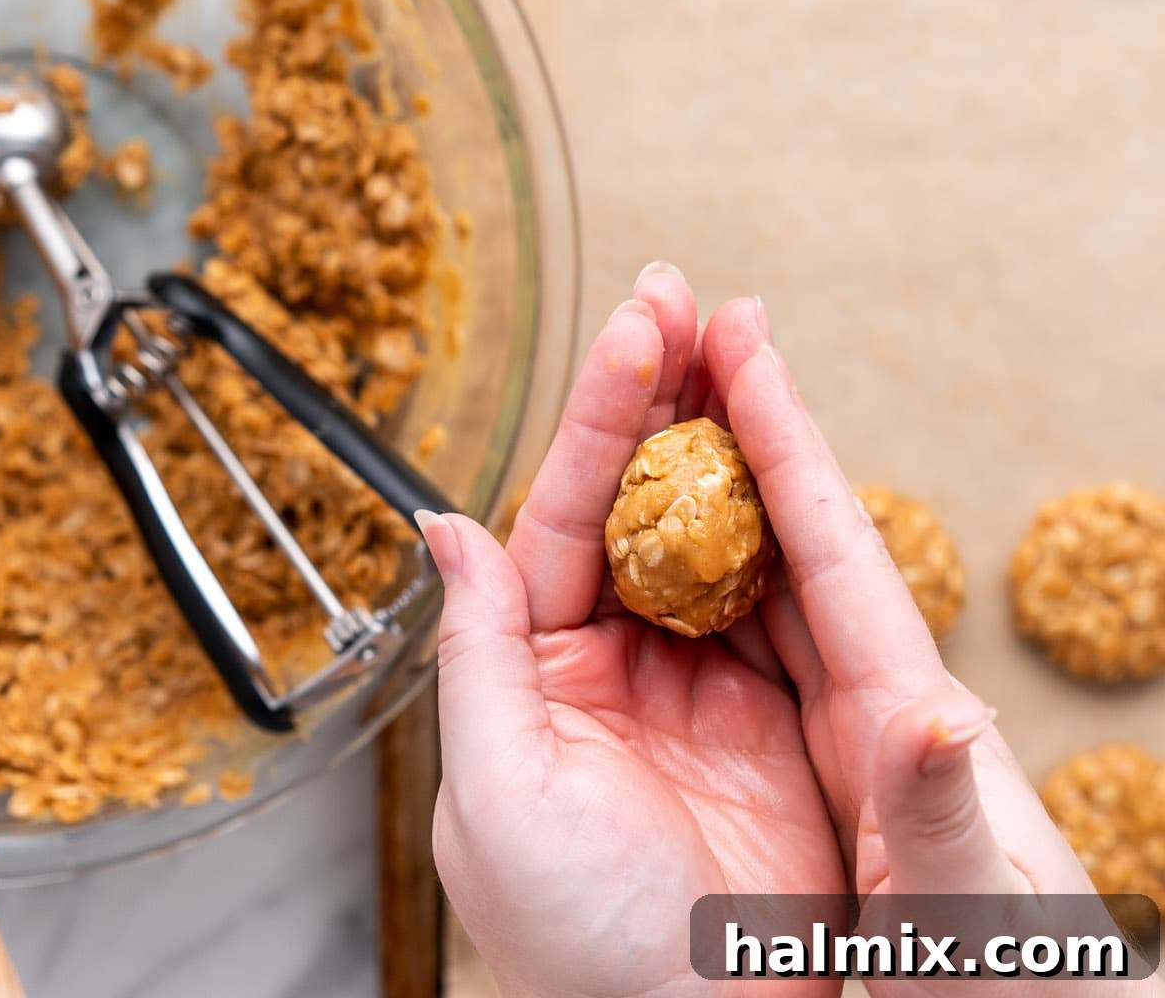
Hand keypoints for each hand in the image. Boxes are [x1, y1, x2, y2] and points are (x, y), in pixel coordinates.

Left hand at [423, 265, 844, 997]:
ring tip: (733, 330)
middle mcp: (616, 653)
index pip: (568, 511)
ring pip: (709, 518)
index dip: (602, 417)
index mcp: (539, 664)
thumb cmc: (574, 940)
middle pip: (638, 494)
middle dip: (657, 390)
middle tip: (681, 293)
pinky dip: (784, 503)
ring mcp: (699, 671)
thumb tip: (442, 524)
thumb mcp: (497, 793)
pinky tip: (782, 431)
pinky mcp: (778, 701)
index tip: (636, 330)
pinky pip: (781, 581)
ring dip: (720, 423)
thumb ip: (476, 650)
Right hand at [698, 297, 1153, 995]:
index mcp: (905, 713)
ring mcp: (835, 716)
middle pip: (788, 527)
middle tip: (680, 322)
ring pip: (757, 567)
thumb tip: (931, 714)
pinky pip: (739, 632)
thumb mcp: (970, 926)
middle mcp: (870, 690)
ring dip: (706, 474)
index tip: (738, 337)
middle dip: (732, 418)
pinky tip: (660, 532)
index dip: (780, 432)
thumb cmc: (1006, 990)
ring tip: (657, 388)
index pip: (832, 544)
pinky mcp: (803, 752)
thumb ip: (942, 821)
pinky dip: (694, 564)